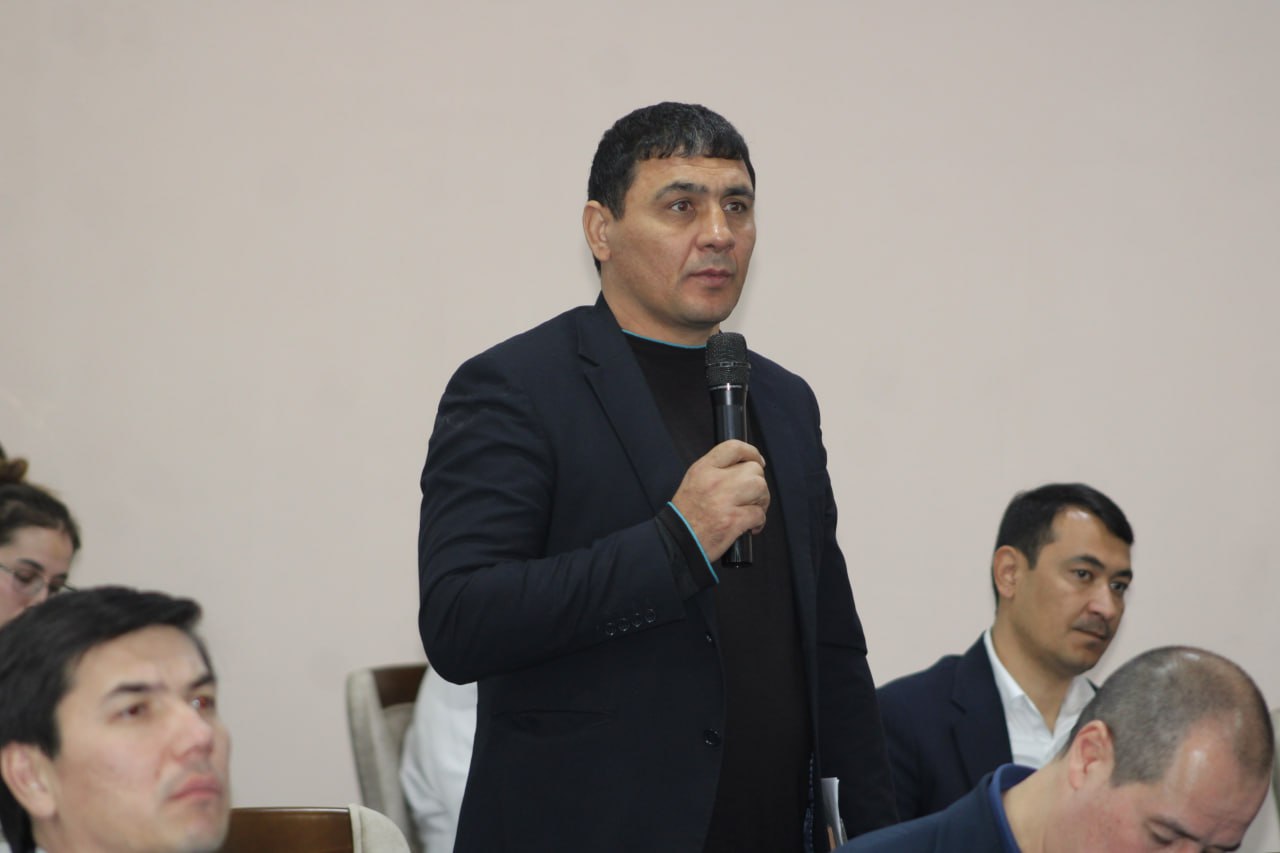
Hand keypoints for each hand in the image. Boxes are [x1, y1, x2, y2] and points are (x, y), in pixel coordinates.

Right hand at [670, 440, 768, 561]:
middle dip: (758, 483)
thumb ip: (716, 471)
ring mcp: (724, 501)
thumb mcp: (694, 482)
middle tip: (753, 496)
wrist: (676, 542)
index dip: (752, 452)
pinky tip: (750, 527)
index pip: (733, 447)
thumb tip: (744, 467)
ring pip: (760, 488)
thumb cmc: (686, 515)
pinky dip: (759, 522)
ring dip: (762, 501)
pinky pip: (759, 514)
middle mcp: (714, 481)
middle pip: (753, 470)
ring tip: (753, 510)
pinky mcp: (732, 521)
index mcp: (703, 469)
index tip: (758, 461)